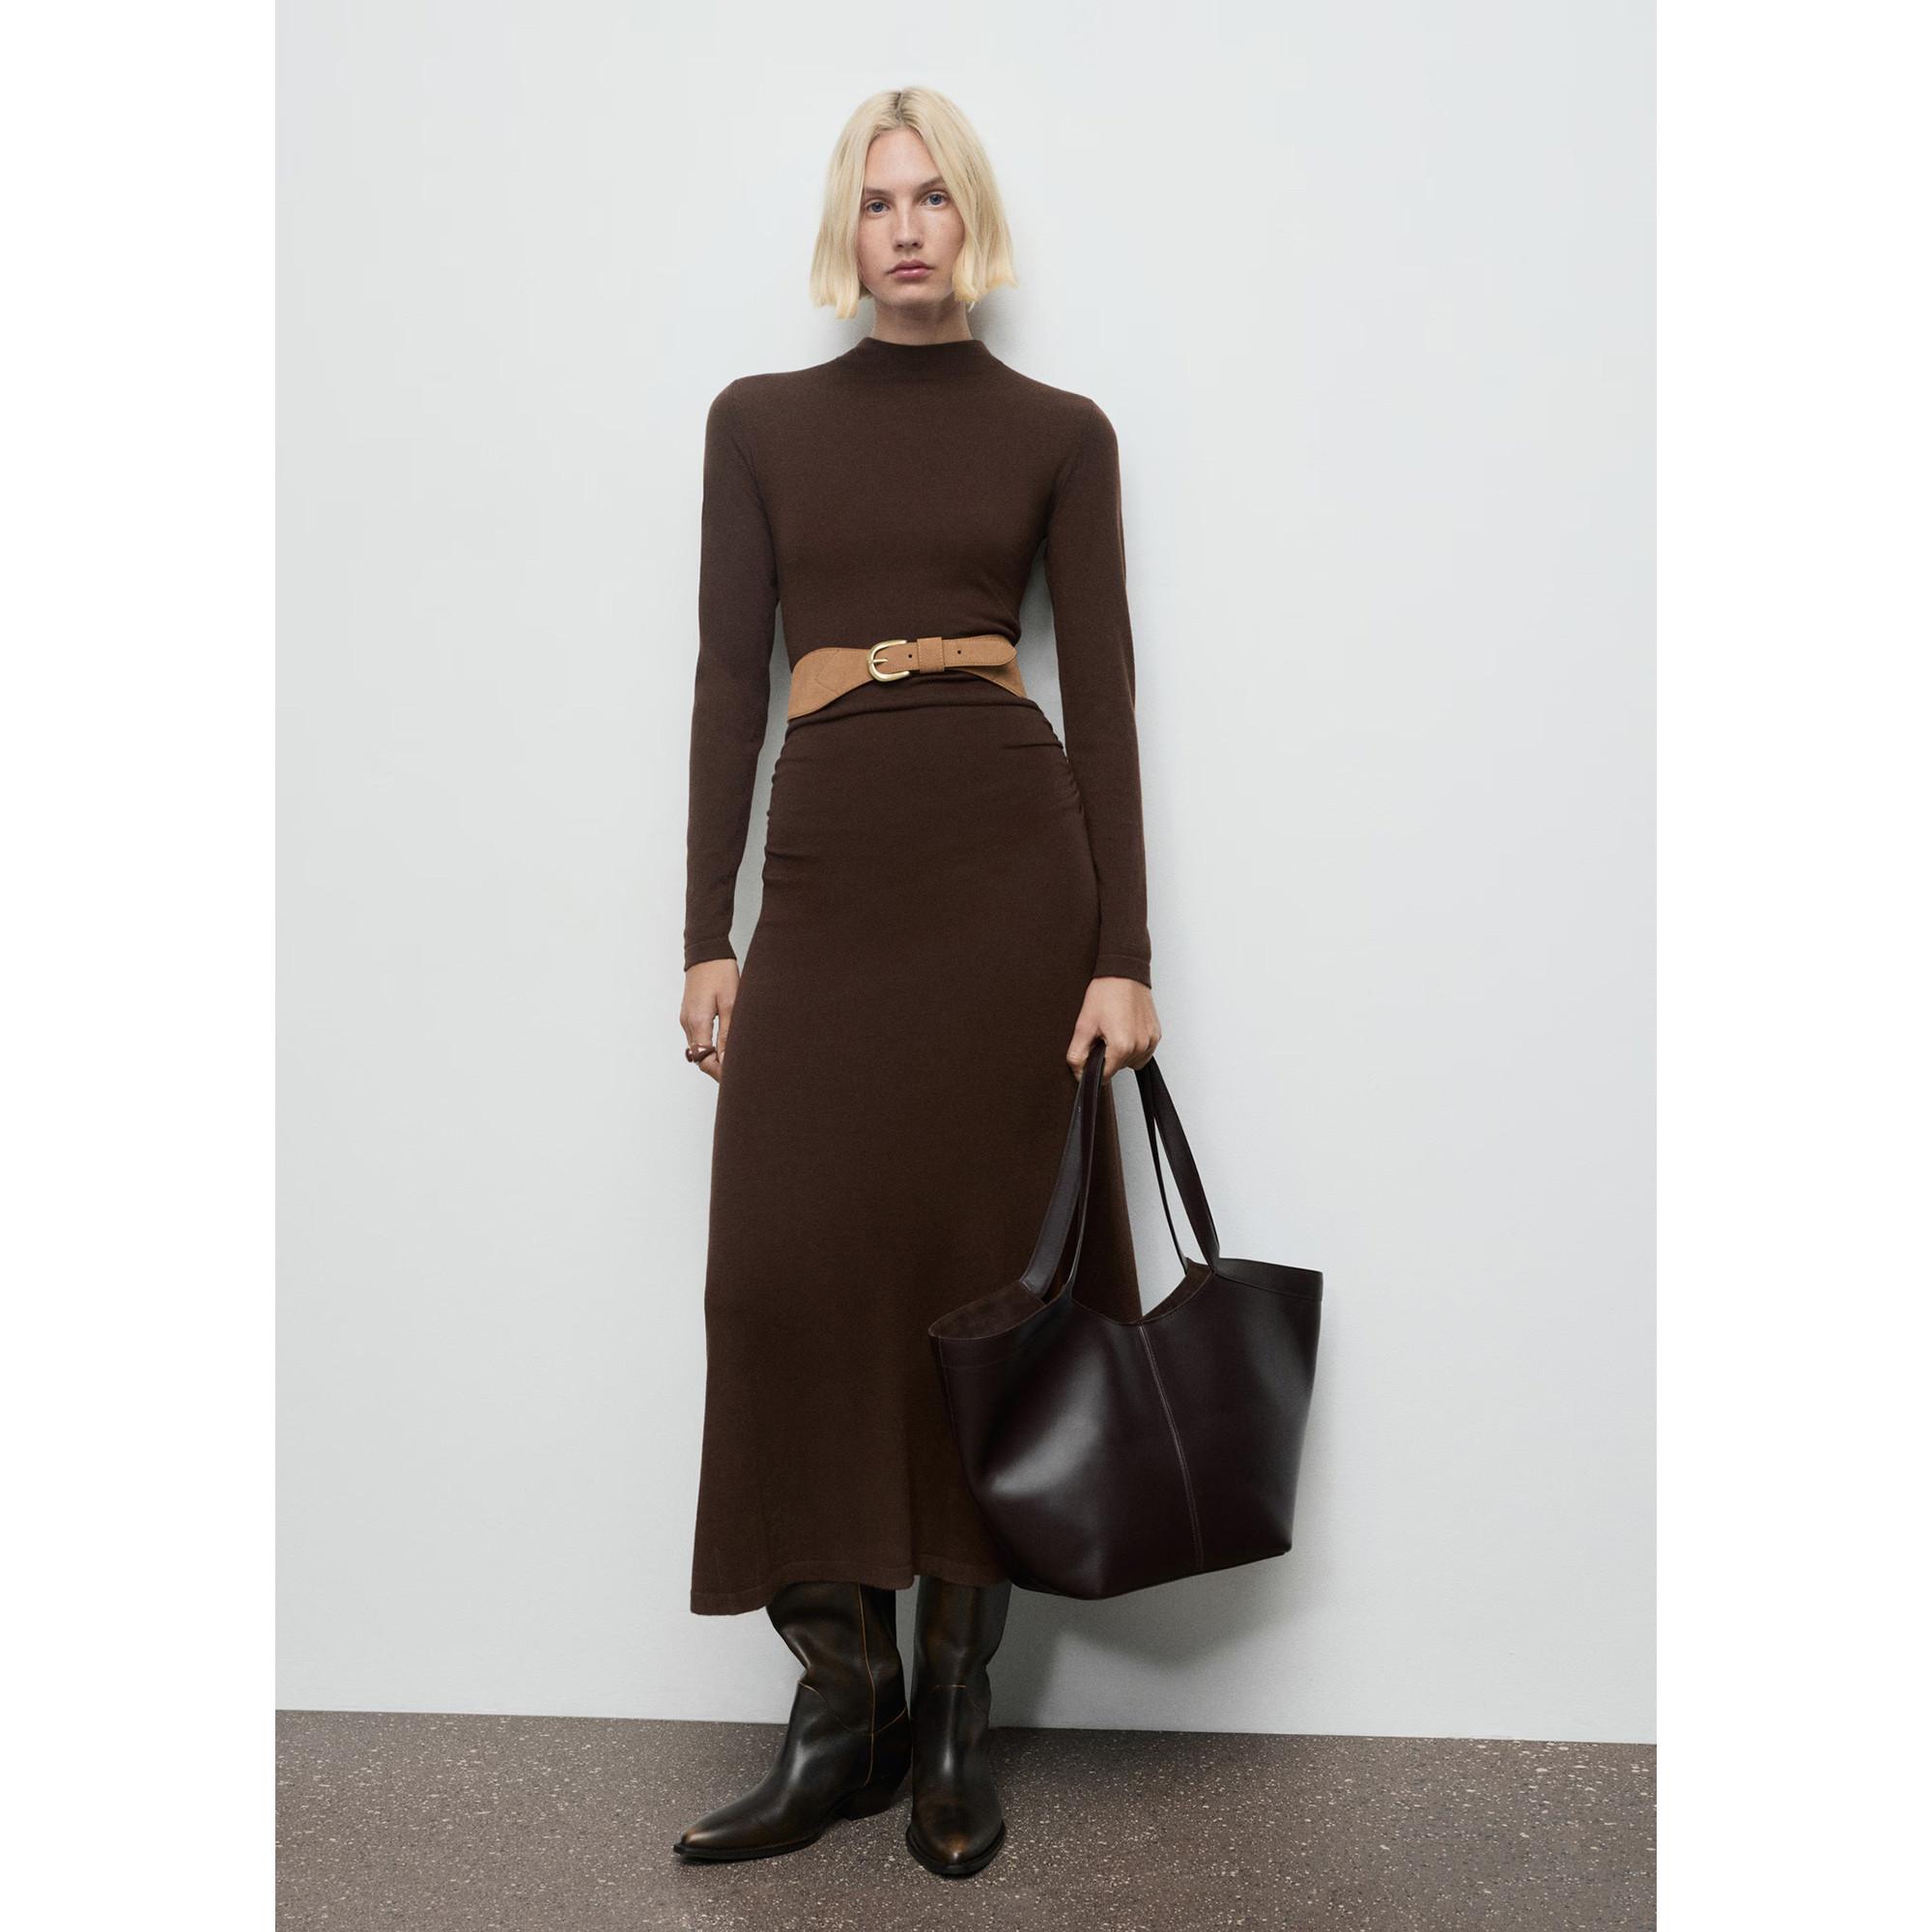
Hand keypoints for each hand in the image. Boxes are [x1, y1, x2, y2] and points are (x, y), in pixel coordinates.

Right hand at [681, 958, 738, 1082]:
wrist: (706, 952)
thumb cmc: (720, 973)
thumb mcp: (731, 1004)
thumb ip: (728, 1033)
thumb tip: (728, 1059)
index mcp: (698, 1022)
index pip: (705, 1060)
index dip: (719, 1072)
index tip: (736, 1077)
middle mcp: (688, 1023)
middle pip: (700, 1057)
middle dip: (718, 1067)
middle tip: (739, 1071)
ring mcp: (686, 1019)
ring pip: (698, 1048)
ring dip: (714, 1056)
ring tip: (735, 1059)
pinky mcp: (689, 1014)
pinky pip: (698, 1037)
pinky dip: (709, 1045)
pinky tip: (725, 1043)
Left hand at [1065, 976, 1160, 1080]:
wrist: (1123, 972)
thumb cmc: (1105, 993)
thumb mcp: (1084, 1025)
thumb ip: (1077, 1055)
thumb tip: (1079, 1073)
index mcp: (1122, 1047)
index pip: (1104, 1076)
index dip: (1092, 1068)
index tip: (1090, 1053)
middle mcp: (1140, 1046)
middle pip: (1118, 1068)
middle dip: (1107, 1057)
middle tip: (1101, 1034)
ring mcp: (1150, 1041)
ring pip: (1131, 1062)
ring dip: (1121, 1053)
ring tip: (1114, 1030)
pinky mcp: (1156, 1035)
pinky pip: (1143, 1052)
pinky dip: (1133, 1046)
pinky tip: (1125, 1029)